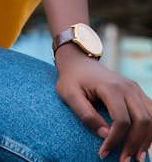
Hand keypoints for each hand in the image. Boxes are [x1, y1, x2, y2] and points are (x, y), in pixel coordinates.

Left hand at [55, 43, 151, 161]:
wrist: (78, 62)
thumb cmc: (71, 79)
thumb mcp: (69, 95)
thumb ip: (85, 114)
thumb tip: (104, 134)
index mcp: (110, 87)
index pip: (121, 120)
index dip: (115, 140)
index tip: (103, 153)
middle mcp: (127, 87)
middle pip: (142, 120)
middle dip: (134, 144)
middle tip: (123, 161)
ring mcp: (134, 88)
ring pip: (151, 118)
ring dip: (147, 139)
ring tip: (137, 157)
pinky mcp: (137, 92)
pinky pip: (151, 112)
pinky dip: (150, 129)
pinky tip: (143, 143)